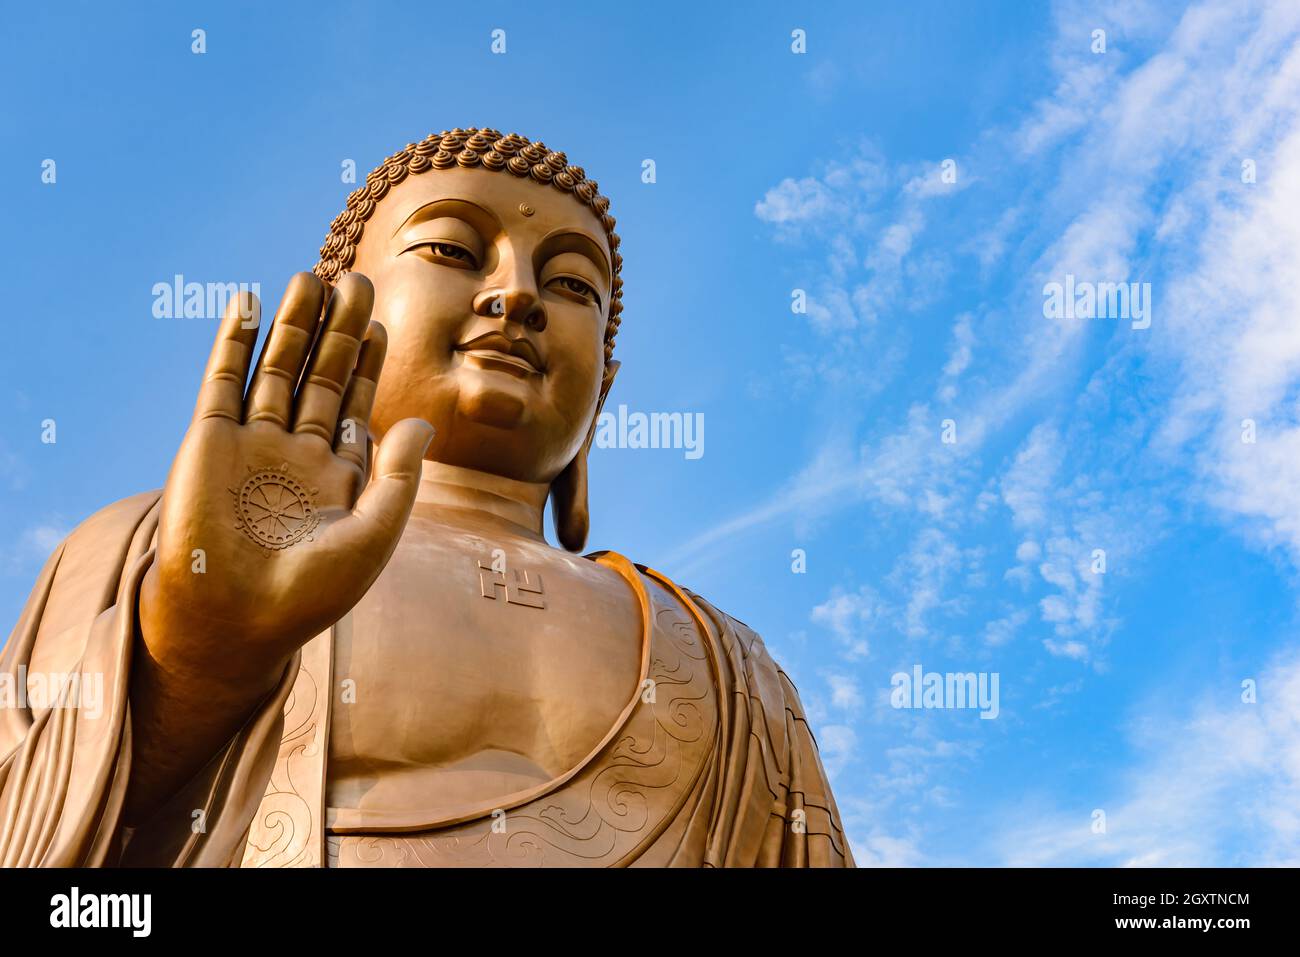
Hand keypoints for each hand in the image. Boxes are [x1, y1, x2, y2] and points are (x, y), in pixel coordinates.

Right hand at [139, 271, 433, 682]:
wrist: (235, 621)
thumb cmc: (310, 593)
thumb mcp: (373, 535)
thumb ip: (399, 477)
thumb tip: (422, 423)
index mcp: (336, 476)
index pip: (357, 406)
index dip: (369, 365)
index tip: (383, 325)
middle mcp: (295, 453)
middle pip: (322, 377)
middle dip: (340, 331)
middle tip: (359, 281)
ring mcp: (251, 443)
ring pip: (277, 369)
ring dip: (295, 325)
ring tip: (314, 277)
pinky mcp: (209, 440)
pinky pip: (223, 380)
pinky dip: (235, 340)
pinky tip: (249, 302)